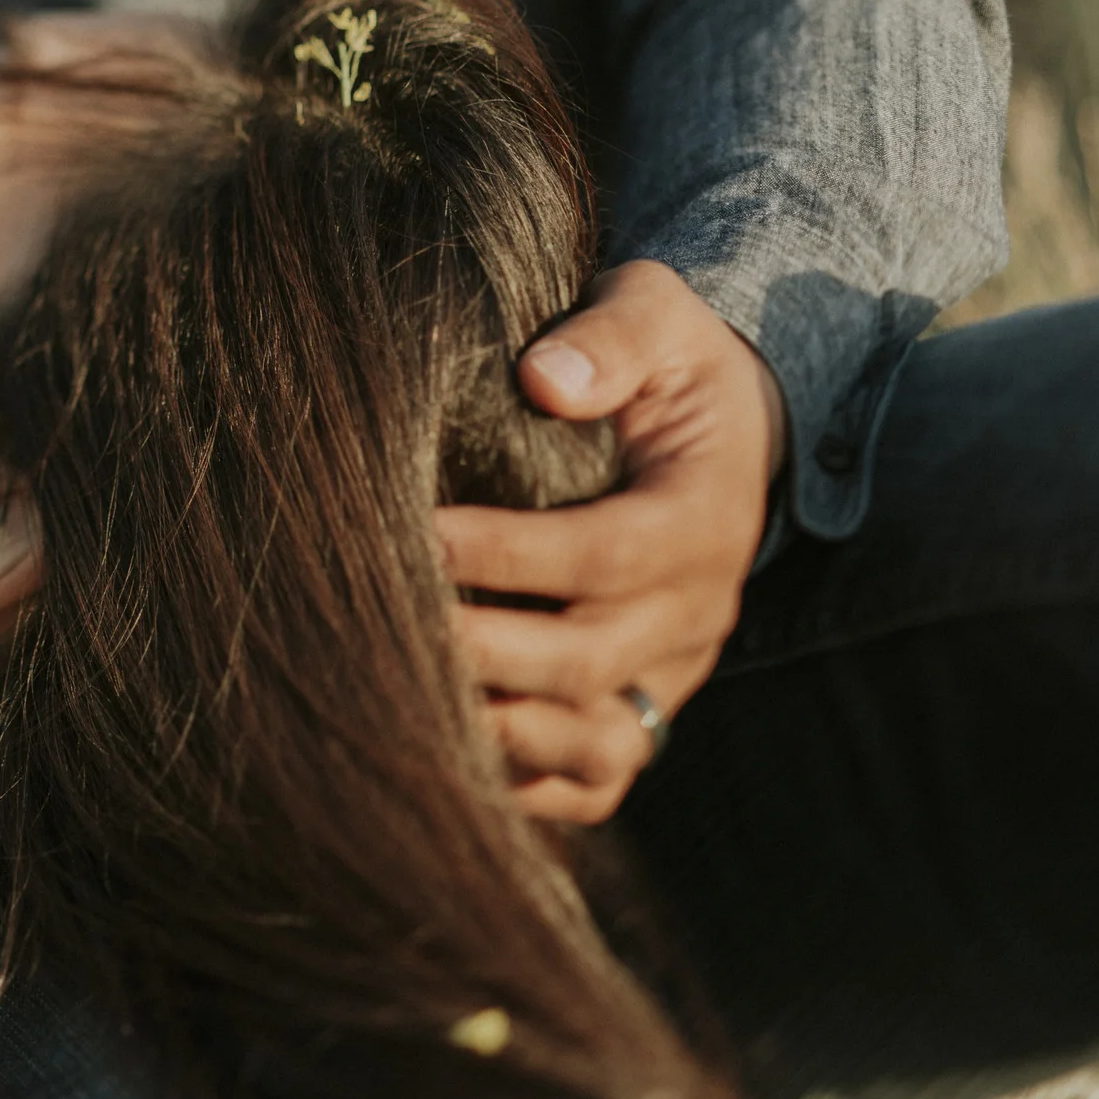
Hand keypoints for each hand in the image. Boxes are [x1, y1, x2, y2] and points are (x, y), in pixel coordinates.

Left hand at [439, 261, 786, 822]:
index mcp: (704, 516)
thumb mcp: (655, 314)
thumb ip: (611, 336)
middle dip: (480, 650)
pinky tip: (444, 753)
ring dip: (498, 731)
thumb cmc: (664, 363)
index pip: (603, 554)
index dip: (507, 554)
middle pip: (588, 662)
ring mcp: (675, 673)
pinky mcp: (647, 709)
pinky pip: (597, 780)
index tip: (415, 535)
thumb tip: (543, 378)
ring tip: (400, 697)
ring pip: (597, 743)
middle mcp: (698, 611)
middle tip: (376, 627)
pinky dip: (527, 784)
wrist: (722, 428)